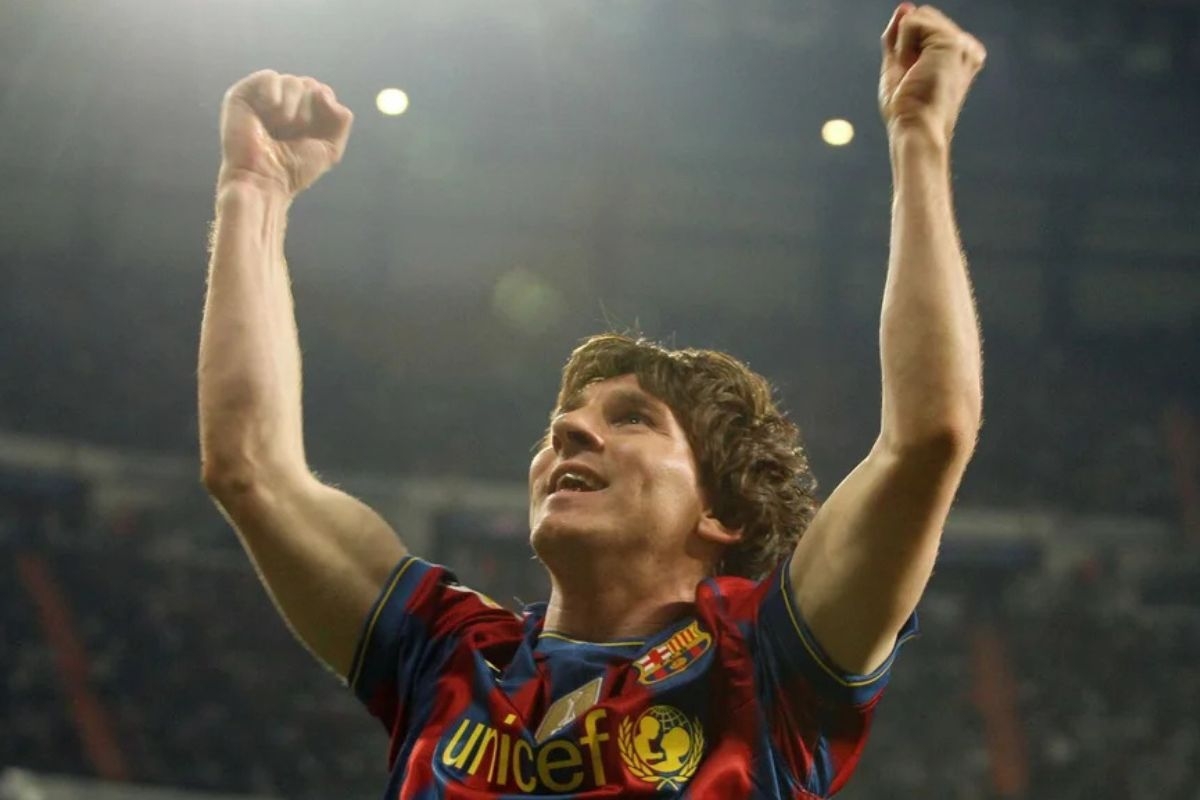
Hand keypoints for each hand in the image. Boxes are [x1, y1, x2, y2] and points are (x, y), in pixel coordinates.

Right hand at [218, 70, 353, 196]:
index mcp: (303, 114)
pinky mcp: (243, 95)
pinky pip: (269, 77)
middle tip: (293, 131)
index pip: (322, 93)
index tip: (312, 132)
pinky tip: (273, 108)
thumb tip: (323, 92)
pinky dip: (275, 91)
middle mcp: (284, 104)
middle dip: (308, 109)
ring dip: (293, 105)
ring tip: (281, 124)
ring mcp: (263, 99)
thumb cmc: (294, 169)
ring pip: (292, 81)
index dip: (324, 108)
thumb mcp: (331, 148)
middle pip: (309, 85)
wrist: (264, 179)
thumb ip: (341, 119)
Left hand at [879, 4, 985, 146]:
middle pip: (922, 17)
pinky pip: (912, 22)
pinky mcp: (953, 42)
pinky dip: (904, 47)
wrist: (916, 128)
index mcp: (959, 54)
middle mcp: (967, 47)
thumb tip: (905, 6)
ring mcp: (963, 44)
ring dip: (904, 47)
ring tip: (915, 74)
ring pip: (917, 17)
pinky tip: (916, 69)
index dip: (905, 49)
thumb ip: (900, 35)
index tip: (912, 78)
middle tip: (912, 77)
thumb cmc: (907, 110)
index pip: (923, 25)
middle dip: (904, 45)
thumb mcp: (898, 65)